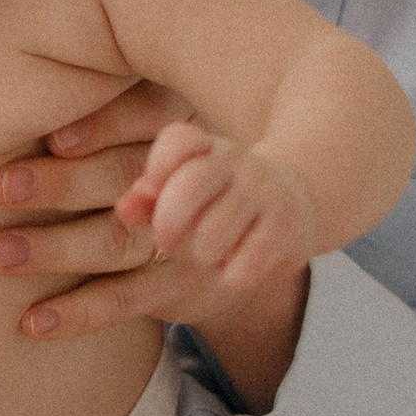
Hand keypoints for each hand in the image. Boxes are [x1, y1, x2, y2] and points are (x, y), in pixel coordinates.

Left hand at [0, 84, 309, 407]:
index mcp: (191, 135)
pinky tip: (32, 322)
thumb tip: (57, 133)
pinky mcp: (184, 290)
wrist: (274, 228)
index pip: (148, 119)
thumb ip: (127, 122)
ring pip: (120, 245)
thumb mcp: (183, 137)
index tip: (49, 135)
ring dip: (57, 250)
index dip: (100, 126)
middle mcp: (197, 185)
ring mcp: (198, 241)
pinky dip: (80, 312)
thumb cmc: (199, 172)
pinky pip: (130, 302)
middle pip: (124, 180)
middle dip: (61, 185)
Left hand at [115, 125, 319, 287]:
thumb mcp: (178, 194)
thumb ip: (146, 200)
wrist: (291, 206)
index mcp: (206, 147)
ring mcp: (268, 193)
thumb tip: (124, 209)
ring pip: (215, 232)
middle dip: (169, 222)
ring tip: (208, 254)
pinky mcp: (290, 229)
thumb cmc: (216, 202)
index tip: (150, 194)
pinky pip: (246, 262)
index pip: (179, 140)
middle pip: (192, 184)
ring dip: (203, 253)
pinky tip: (234, 269)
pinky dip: (232, 274)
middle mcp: (239, 162)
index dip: (157, 168)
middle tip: (166, 242)